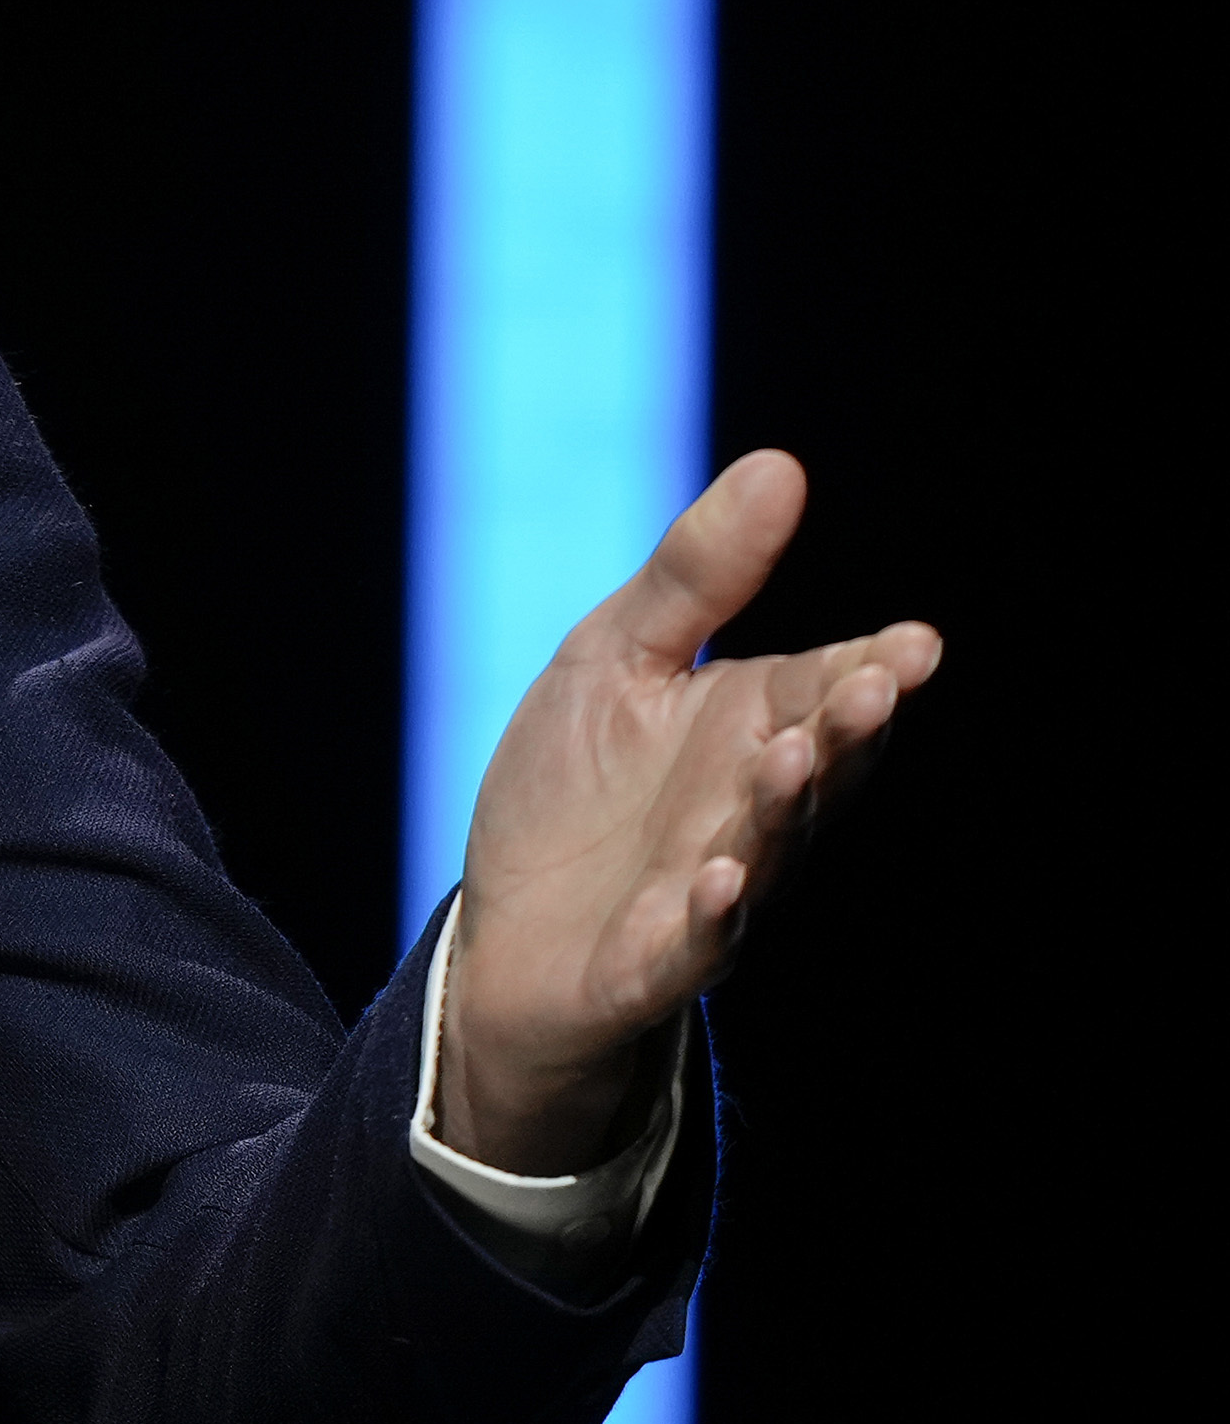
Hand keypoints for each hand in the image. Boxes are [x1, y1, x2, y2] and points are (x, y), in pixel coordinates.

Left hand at [442, 449, 939, 1172]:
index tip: (914, 644)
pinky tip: (716, 880)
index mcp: (752, 729)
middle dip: (844, 731)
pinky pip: (691, 941)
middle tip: (873, 686)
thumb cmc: (578, 785)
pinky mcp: (651, 958)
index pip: (825, 692)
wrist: (509, 927)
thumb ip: (696, 575)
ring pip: (761, 847)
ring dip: (779, 806)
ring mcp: (709, 890)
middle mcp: (750, 812)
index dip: (871, 672)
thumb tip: (783, 465)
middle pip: (813, 770)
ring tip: (791, 755)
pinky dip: (707, 915)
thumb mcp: (617, 654)